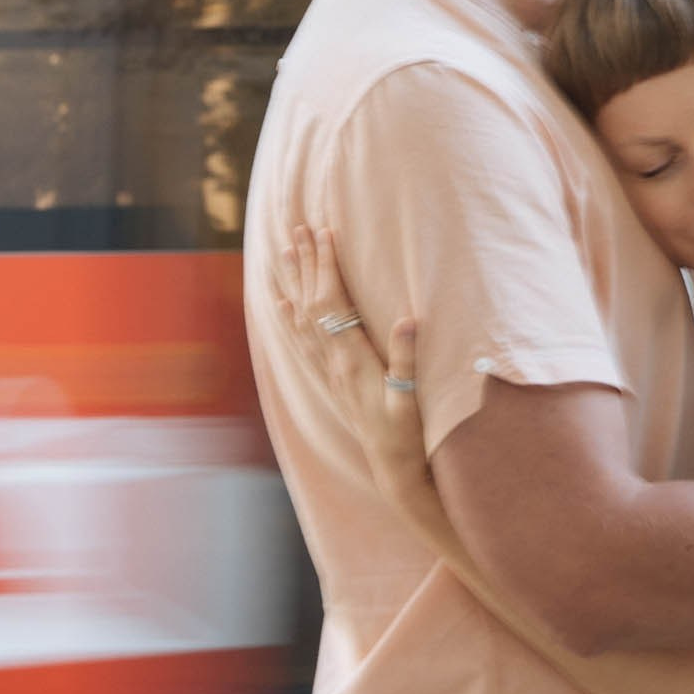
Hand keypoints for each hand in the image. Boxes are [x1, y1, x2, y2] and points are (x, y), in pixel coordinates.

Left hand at [281, 225, 455, 553]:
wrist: (391, 465)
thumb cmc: (406, 433)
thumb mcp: (410, 397)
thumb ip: (406, 359)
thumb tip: (409, 320)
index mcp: (353, 360)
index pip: (334, 304)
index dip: (328, 267)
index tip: (325, 234)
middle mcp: (333, 363)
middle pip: (313, 304)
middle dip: (307, 264)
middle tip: (298, 228)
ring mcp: (328, 371)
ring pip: (303, 319)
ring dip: (294, 284)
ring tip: (284, 253)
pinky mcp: (330, 379)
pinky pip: (303, 342)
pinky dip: (291, 319)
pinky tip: (283, 305)